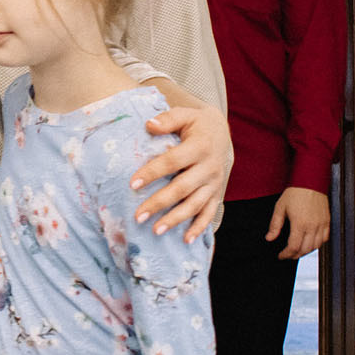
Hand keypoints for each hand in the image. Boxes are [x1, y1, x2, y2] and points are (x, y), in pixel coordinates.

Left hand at [132, 105, 232, 244]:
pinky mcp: (217, 194)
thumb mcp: (185, 114)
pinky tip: (186, 240)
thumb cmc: (196, 124)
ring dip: (175, 219)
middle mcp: (209, 167)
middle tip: (138, 216)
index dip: (153, 172)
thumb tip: (149, 124)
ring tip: (155, 231)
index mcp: (200, 146)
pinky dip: (199, 227)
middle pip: (182, 188)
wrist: (222, 133)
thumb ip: (168, 119)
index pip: (173, 161)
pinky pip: (209, 213)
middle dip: (159, 203)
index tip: (132, 184)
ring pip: (195, 204)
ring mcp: (214, 183)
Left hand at [266, 188, 330, 261]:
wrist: (310, 181)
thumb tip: (269, 238)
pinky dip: (317, 244)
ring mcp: (321, 224)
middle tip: (287, 255)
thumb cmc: (295, 192)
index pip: (293, 247)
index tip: (281, 255)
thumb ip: (275, 225)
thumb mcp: (280, 207)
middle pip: (305, 249)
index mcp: (299, 223)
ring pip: (316, 246)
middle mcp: (312, 226)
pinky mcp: (327, 221)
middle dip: (295, 255)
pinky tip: (310, 243)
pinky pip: (325, 238)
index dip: (286, 254)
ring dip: (306, 251)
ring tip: (297, 250)